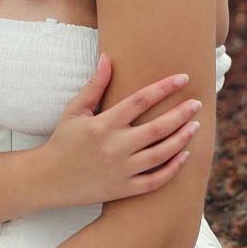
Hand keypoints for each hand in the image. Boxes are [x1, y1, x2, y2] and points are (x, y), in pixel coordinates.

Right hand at [42, 52, 201, 207]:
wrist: (49, 179)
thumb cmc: (63, 140)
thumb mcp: (75, 109)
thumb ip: (95, 85)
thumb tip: (108, 57)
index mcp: (103, 124)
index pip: (140, 100)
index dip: (164, 87)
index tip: (182, 78)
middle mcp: (115, 147)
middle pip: (157, 128)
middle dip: (181, 114)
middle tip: (197, 103)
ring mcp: (121, 171)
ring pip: (161, 155)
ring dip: (181, 139)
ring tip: (195, 126)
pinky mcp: (124, 190)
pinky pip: (154, 181)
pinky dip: (172, 169)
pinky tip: (183, 155)